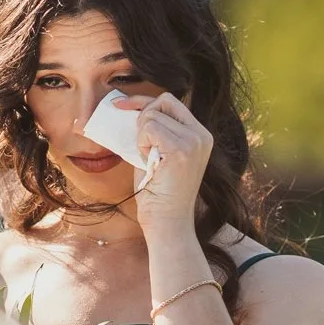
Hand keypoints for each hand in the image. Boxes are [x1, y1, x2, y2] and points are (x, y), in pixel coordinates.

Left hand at [123, 92, 213, 244]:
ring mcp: (194, 141)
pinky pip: (149, 128)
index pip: (171, 102)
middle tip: (138, 141)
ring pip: (152, 115)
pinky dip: (141, 143)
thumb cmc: (158, 193)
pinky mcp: (182, 149)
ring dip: (141, 137)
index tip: (121, 105)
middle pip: (163, 101)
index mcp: (200, 134)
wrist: (167, 223)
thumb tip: (130, 109)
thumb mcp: (157, 154)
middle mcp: (202, 135)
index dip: (144, 101)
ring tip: (149, 159)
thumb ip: (154, 131)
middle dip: (142, 114)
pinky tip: (148, 161)